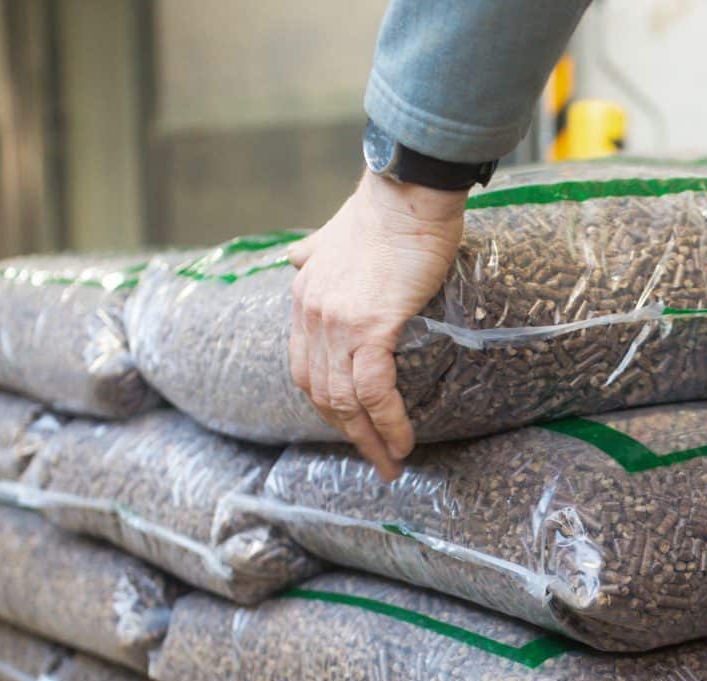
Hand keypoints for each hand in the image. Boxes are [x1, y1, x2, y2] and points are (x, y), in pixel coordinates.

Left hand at [289, 172, 465, 478]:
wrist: (407, 192)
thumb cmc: (386, 210)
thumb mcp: (334, 232)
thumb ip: (315, 250)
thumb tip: (299, 254)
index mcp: (304, 297)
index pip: (304, 367)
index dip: (327, 404)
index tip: (350, 426)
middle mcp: (311, 315)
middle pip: (321, 393)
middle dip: (348, 433)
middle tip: (375, 459)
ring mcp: (336, 323)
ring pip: (345, 399)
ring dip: (369, 438)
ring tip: (393, 461)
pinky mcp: (369, 327)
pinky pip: (373, 390)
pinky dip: (387, 422)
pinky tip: (403, 440)